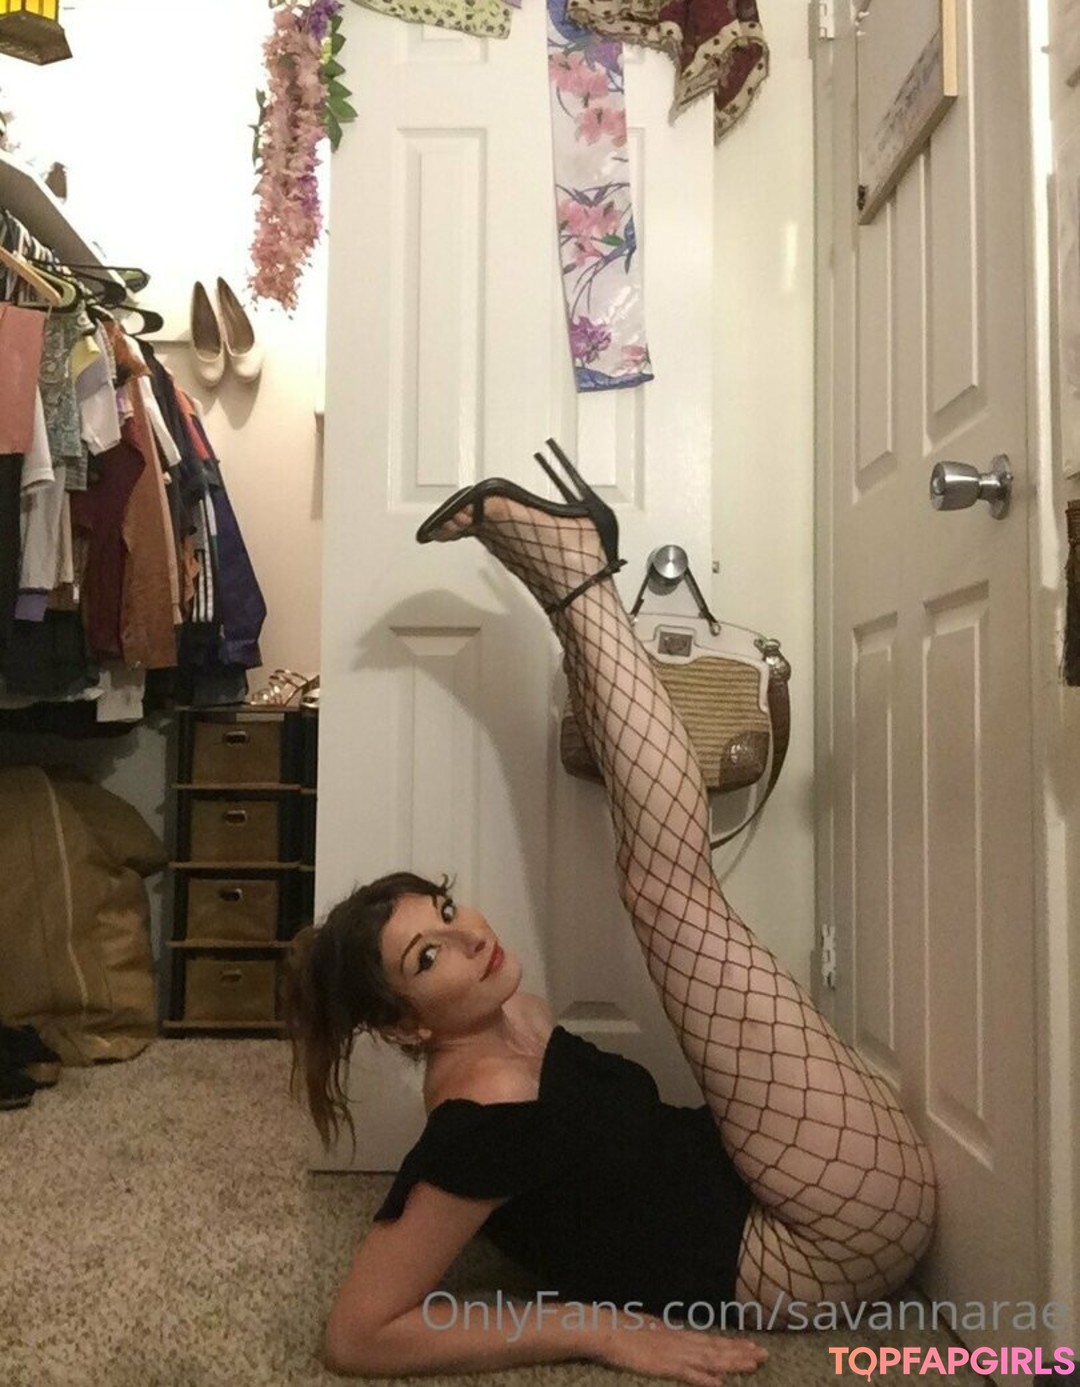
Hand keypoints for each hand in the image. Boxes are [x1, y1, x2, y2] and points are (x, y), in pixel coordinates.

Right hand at [598, 1316, 767, 1386]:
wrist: (605, 1329)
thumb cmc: (624, 1330)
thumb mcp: (651, 1330)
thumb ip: (667, 1336)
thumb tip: (679, 1338)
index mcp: (677, 1334)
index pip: (711, 1339)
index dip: (733, 1344)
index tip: (753, 1346)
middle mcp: (680, 1341)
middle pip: (716, 1348)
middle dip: (740, 1352)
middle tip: (764, 1354)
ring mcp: (673, 1353)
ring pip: (708, 1359)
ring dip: (731, 1362)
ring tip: (752, 1364)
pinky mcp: (662, 1366)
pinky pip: (687, 1374)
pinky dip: (703, 1379)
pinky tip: (718, 1385)